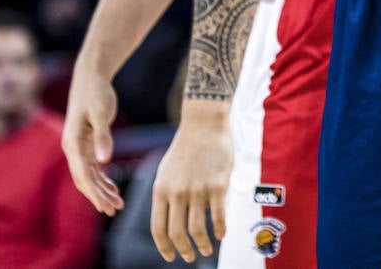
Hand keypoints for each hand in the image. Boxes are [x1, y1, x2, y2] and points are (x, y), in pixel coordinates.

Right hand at [61, 60, 124, 215]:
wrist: (91, 76)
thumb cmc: (96, 92)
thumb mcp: (101, 113)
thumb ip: (103, 136)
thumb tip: (104, 161)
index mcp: (72, 142)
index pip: (82, 174)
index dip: (93, 192)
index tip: (105, 206)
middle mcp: (72, 147)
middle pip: (84, 179)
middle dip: (98, 196)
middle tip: (115, 209)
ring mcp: (78, 146)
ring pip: (89, 175)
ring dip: (101, 190)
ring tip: (117, 204)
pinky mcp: (86, 142)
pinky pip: (93, 166)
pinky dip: (102, 178)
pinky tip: (113, 187)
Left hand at [151, 105, 231, 262]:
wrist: (204, 124)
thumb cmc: (185, 149)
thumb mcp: (166, 172)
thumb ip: (166, 196)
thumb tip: (169, 222)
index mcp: (161, 189)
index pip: (158, 228)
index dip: (164, 247)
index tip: (170, 257)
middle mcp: (177, 192)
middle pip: (177, 233)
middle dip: (183, 250)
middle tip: (189, 257)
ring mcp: (198, 189)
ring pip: (198, 229)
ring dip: (202, 245)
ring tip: (206, 251)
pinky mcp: (218, 185)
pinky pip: (218, 216)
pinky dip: (220, 230)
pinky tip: (221, 234)